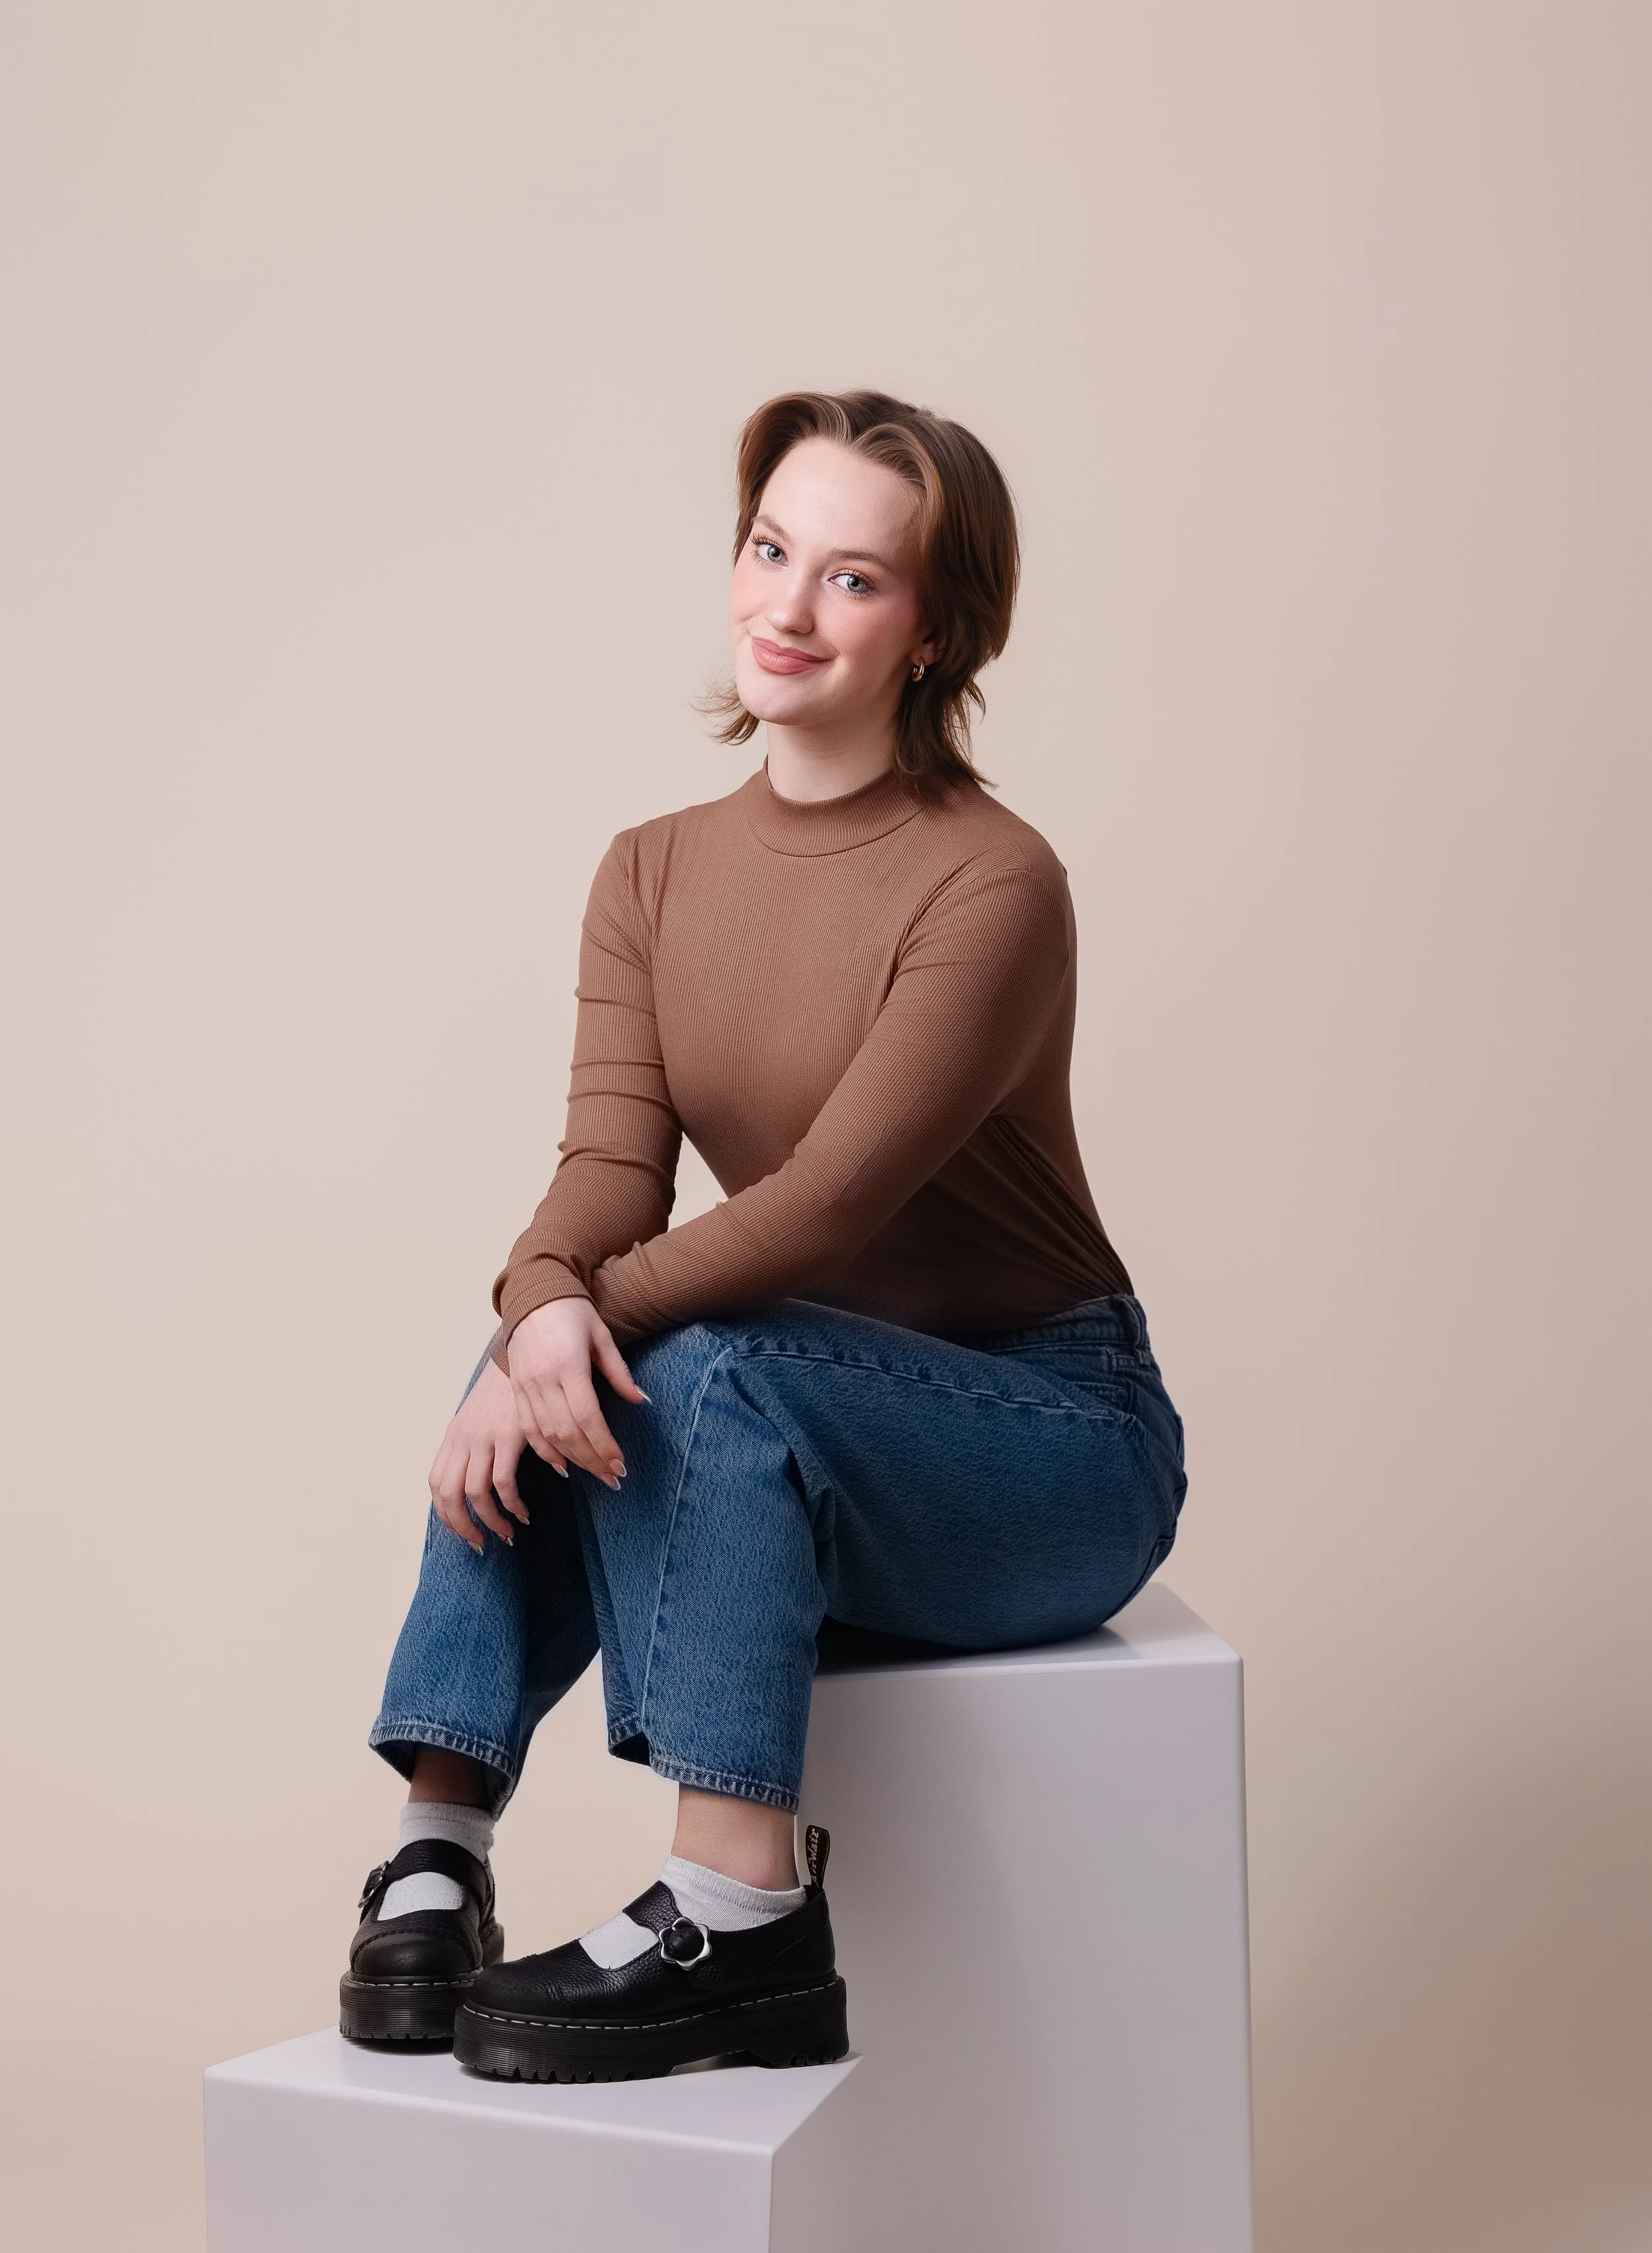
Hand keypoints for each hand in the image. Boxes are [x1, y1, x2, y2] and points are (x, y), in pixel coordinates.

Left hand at [428, 1357, 530, 1552]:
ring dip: (491, 1521)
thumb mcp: (481, 1417)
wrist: (525, 1355)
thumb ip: (474, 1444)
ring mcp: (484, 1437)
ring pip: (475, 1494)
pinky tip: (524, 1512)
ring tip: (508, 1534)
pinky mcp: (509, 1436)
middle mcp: (463, 1438)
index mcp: (454, 1436)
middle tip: (481, 1544)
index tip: (464, 1531)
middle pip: (449, 1496)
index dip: (446, 1514)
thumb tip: (475, 1478)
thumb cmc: (508, 1391)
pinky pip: (503, 1482)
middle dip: (463, 1527)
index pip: (437, 1484)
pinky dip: (512, 1504)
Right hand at [507, 1297, 645, 1489]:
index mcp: (568, 1364)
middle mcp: (544, 1378)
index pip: (587, 1416)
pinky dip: (544, 1451)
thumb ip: (619, 1371)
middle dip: (592, 1459)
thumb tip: (640, 1400)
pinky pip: (528, 1428)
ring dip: (572, 1459)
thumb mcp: (602, 1335)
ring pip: (547, 1435)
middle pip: (568, 1431)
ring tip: (594, 1473)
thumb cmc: (572, 1311)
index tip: (620, 1464)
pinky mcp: (516, 1389)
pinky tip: (562, 1465)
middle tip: (613, 1478)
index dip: (604, 1444)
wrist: (532, 1293)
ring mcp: (526, 1385)